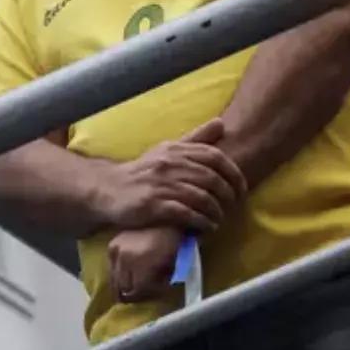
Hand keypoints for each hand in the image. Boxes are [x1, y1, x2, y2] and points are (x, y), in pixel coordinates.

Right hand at [91, 120, 246, 232]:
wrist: (108, 189)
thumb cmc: (144, 172)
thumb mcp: (167, 151)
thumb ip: (195, 139)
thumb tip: (221, 122)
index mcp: (174, 150)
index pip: (213, 157)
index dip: (233, 173)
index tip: (241, 189)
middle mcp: (168, 165)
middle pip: (211, 179)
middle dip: (227, 196)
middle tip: (232, 207)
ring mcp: (160, 185)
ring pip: (201, 198)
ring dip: (216, 212)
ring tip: (219, 219)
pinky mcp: (153, 205)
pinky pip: (187, 214)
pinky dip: (202, 222)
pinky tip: (206, 227)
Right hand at [108, 227, 185, 304]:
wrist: (165, 215)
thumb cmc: (176, 239)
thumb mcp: (176, 263)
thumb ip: (162, 281)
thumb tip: (154, 291)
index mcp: (141, 265)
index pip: (136, 292)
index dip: (142, 298)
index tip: (148, 298)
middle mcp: (124, 259)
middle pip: (122, 287)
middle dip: (130, 293)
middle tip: (138, 295)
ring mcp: (116, 250)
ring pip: (114, 277)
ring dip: (122, 284)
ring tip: (131, 286)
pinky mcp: (112, 244)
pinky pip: (111, 265)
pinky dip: (117, 271)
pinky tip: (126, 272)